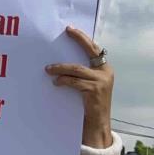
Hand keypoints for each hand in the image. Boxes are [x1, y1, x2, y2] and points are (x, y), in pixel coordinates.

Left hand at [45, 26, 113, 146]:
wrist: (98, 125)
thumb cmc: (90, 106)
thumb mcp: (90, 86)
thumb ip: (83, 74)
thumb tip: (63, 64)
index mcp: (105, 69)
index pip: (94, 48)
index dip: (83, 38)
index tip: (71, 29)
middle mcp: (105, 72)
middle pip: (90, 50)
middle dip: (78, 39)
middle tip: (66, 32)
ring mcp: (101, 81)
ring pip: (76, 68)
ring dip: (60, 68)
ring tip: (48, 69)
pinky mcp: (94, 90)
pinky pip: (74, 81)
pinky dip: (63, 80)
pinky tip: (56, 82)